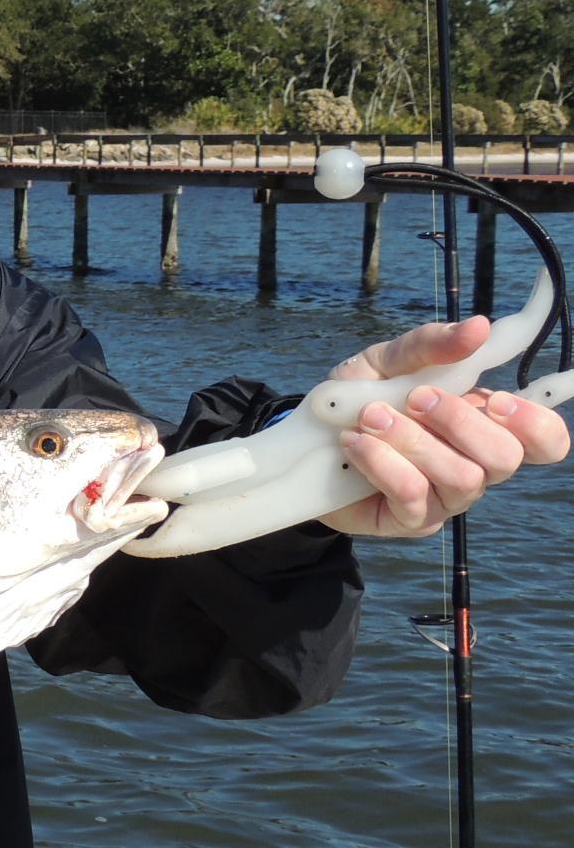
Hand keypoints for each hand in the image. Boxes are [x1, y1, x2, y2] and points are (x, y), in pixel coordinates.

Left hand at [318, 316, 571, 537]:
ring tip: (370, 417)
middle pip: (506, 458)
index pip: (544, 440)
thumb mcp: (385, 363)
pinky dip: (384, 464)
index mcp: (482, 424)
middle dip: (461, 422)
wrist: (303, 443)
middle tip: (416, 398)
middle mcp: (474, 464)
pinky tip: (354, 443)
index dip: (536, 425)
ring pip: (462, 479)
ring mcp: (446, 498)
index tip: (499, 400)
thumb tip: (479, 327)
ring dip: (413, 441)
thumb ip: (429, 346)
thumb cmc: (356, 401)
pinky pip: (414, 497)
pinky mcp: (410, 520)